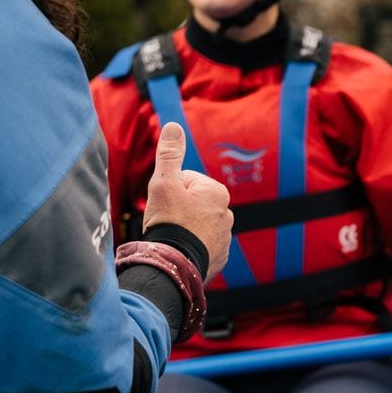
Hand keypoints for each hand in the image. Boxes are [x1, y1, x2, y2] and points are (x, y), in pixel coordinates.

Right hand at [142, 122, 233, 280]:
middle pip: (191, 203)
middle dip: (177, 210)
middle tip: (166, 223)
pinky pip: (201, 245)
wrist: (174, 267)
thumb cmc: (168, 222)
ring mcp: (225, 238)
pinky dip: (190, 247)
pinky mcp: (220, 258)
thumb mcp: (164, 183)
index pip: (185, 181)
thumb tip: (173, 126)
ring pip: (195, 225)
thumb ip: (169, 153)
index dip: (168, 191)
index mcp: (217, 192)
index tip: (165, 206)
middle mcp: (227, 214)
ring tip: (173, 239)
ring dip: (183, 228)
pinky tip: (181, 252)